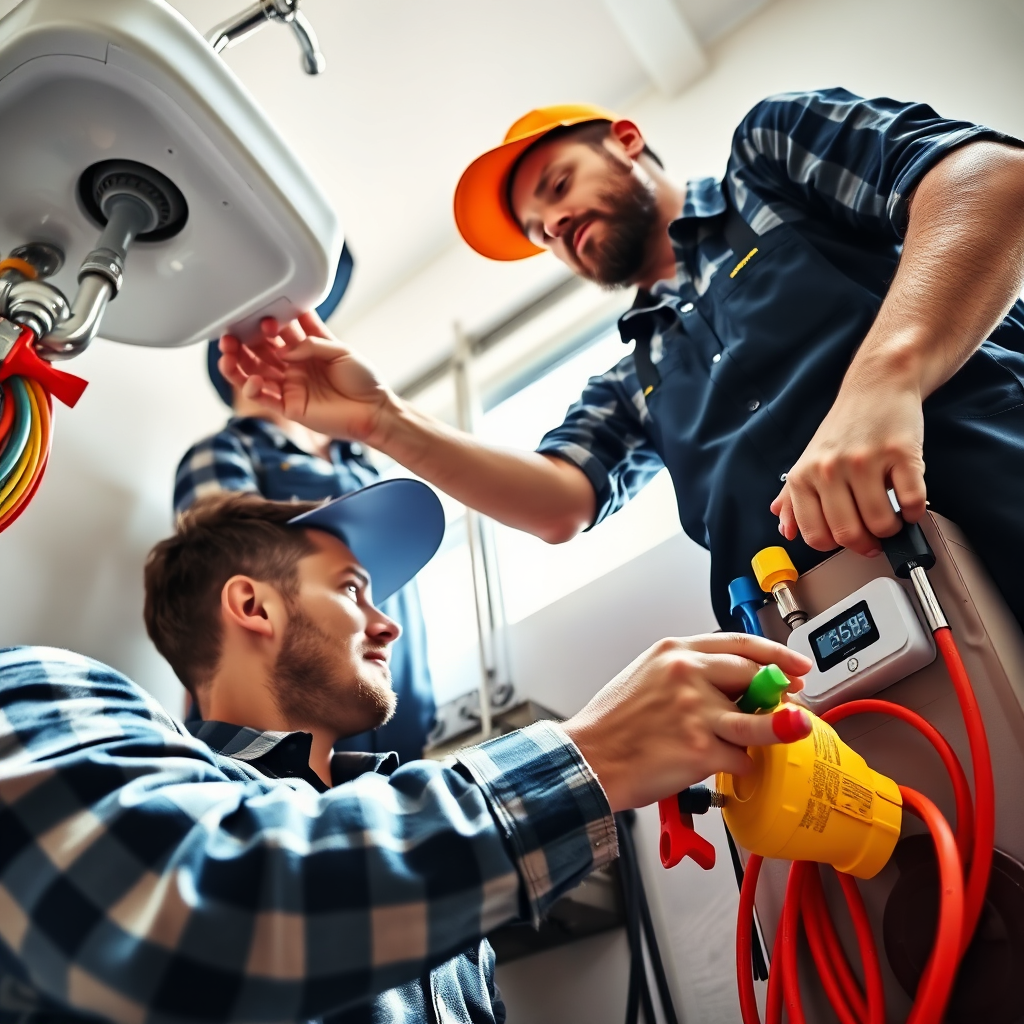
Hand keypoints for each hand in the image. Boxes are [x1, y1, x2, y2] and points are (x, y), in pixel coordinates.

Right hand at [218, 311, 392, 444]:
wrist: (375, 411)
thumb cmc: (364, 380)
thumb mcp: (342, 351)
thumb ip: (312, 343)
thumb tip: (286, 348)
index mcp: (307, 349)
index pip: (279, 332)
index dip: (267, 322)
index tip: (261, 313)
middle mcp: (295, 366)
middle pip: (260, 351)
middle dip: (243, 341)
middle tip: (232, 332)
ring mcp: (291, 386)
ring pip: (254, 373)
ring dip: (237, 364)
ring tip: (227, 353)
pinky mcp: (290, 407)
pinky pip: (264, 397)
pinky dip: (253, 388)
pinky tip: (251, 380)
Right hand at [562, 634, 811, 811]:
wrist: (588, 758)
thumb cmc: (612, 724)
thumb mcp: (647, 676)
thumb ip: (688, 673)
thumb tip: (732, 685)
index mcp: (674, 652)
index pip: (739, 643)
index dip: (776, 654)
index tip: (795, 665)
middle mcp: (687, 675)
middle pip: (754, 676)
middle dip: (776, 694)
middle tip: (786, 705)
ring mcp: (697, 712)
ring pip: (759, 720)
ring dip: (781, 727)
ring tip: (795, 728)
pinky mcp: (702, 750)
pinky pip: (740, 757)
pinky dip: (740, 764)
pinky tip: (727, 765)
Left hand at [771, 382, 926, 555]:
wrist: (876, 386)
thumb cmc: (844, 428)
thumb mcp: (808, 460)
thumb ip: (793, 498)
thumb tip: (786, 530)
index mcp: (803, 476)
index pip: (815, 535)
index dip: (836, 546)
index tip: (849, 541)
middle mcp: (828, 469)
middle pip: (848, 534)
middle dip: (866, 544)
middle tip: (875, 537)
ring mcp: (864, 461)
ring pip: (881, 523)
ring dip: (892, 528)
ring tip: (892, 516)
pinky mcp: (900, 453)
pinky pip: (912, 502)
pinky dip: (915, 512)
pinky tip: (910, 502)